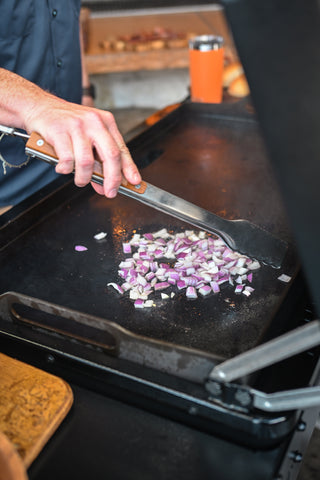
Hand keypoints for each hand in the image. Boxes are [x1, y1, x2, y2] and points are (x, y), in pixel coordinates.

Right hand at [23, 93, 140, 197]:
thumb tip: (105, 186)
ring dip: (84, 178)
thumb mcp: (89, 137)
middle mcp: (94, 122)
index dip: (129, 168)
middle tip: (109, 192)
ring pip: (87, 162)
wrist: (40, 106)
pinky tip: (63, 167)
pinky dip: (66, 169)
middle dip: (112, 179)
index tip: (134, 182)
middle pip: (111, 155)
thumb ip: (98, 161)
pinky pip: (67, 159)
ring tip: (80, 180)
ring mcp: (77, 125)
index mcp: (106, 122)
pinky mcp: (59, 130)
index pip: (121, 149)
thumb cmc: (67, 124)